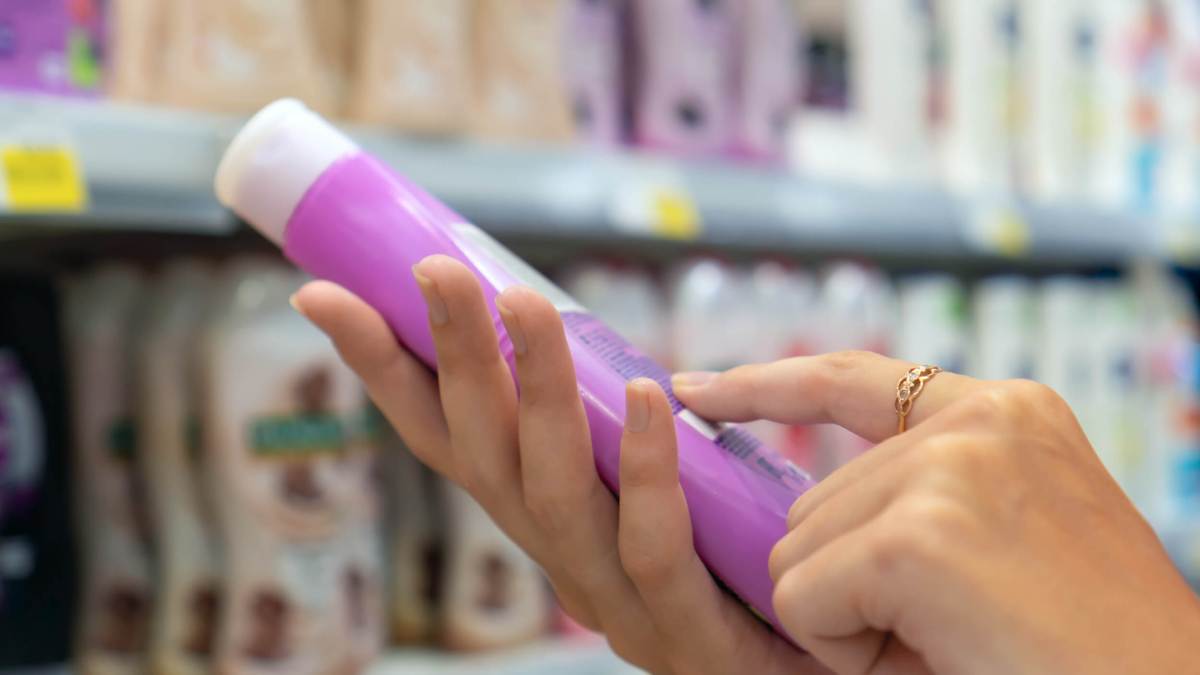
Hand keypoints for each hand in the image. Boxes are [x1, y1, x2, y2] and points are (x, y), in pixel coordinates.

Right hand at [291, 255, 823, 674]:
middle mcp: (561, 562)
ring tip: (523, 304)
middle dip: (455, 360)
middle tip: (436, 268)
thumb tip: (627, 362)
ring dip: (534, 397)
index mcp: (543, 523)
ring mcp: (618, 605)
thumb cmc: (736, 573)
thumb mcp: (656, 490)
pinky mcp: (690, 632)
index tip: (321, 296)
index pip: (446, 438)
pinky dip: (647, 468)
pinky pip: (653, 546)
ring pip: (554, 493)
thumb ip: (627, 439)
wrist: (806, 674)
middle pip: (485, 454)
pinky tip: (650, 394)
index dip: (385, 371)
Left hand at [674, 351, 1199, 674]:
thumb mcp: (1009, 535)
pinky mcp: (918, 538)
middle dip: (849, 581)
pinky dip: (845, 650)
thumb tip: (794, 508)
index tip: (699, 388)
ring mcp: (950, 471)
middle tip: (950, 626)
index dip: (763, 386)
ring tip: (955, 639)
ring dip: (851, 619)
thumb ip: (922, 494)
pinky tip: (935, 654)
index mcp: (1005, 413)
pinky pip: (803, 601)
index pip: (850, 379)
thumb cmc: (1083, 645)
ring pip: (797, 551)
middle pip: (812, 501)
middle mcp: (980, 420)